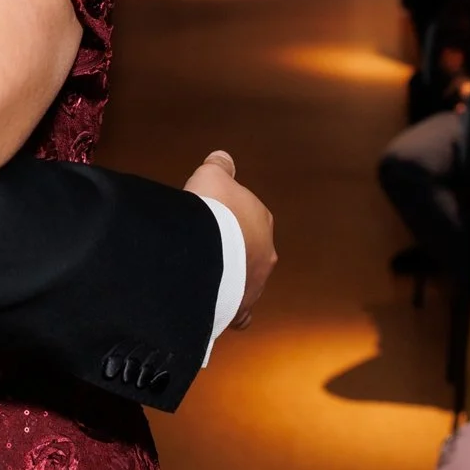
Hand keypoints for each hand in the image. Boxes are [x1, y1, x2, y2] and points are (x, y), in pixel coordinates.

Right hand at [182, 150, 274, 327]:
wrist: (204, 250)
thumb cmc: (211, 211)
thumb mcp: (212, 176)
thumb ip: (219, 167)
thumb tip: (224, 157)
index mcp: (262, 221)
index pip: (248, 217)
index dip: (227, 216)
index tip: (208, 218)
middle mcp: (265, 253)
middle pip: (249, 250)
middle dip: (232, 250)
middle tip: (204, 246)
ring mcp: (255, 282)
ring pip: (245, 280)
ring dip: (229, 278)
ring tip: (204, 276)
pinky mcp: (241, 307)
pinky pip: (240, 312)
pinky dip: (231, 312)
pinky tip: (218, 310)